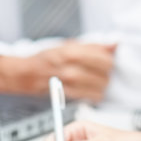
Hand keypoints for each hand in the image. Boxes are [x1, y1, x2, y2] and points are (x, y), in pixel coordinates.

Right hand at [0, 42, 115, 101]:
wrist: (26, 74)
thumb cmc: (46, 58)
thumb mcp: (68, 45)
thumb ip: (92, 45)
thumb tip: (114, 44)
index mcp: (72, 51)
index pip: (103, 57)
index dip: (108, 59)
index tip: (106, 59)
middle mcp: (70, 66)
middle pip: (103, 72)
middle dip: (106, 72)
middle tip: (103, 71)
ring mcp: (68, 82)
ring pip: (98, 86)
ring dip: (101, 84)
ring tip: (98, 81)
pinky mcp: (67, 94)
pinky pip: (88, 96)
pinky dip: (94, 94)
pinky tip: (92, 90)